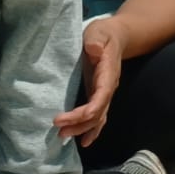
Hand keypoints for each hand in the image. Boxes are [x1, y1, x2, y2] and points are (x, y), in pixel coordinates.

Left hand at [54, 17, 123, 146]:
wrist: (116, 37)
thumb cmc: (104, 34)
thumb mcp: (99, 32)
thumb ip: (96, 40)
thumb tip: (93, 49)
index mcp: (108, 76)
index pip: (98, 100)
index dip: (81, 113)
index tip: (60, 118)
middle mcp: (108, 89)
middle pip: (97, 115)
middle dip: (78, 125)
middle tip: (58, 130)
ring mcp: (104, 94)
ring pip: (97, 119)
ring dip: (82, 130)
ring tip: (62, 136)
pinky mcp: (98, 95)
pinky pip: (98, 117)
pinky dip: (91, 130)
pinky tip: (82, 141)